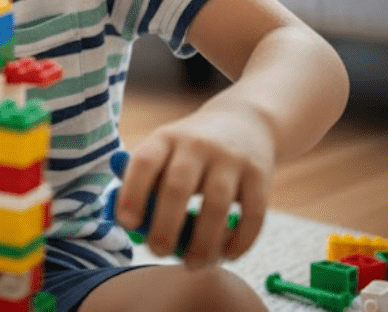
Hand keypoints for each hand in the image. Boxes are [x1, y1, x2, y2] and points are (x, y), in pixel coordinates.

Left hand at [114, 102, 273, 267]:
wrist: (243, 122)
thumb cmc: (190, 150)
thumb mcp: (164, 149)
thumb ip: (145, 180)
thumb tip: (127, 223)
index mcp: (166, 138)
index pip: (144, 163)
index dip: (132, 193)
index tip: (127, 224)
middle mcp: (197, 144)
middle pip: (178, 187)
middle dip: (165, 227)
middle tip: (158, 252)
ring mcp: (231, 158)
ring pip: (216, 206)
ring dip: (203, 243)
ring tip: (193, 264)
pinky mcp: (260, 175)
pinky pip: (252, 215)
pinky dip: (239, 242)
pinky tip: (226, 255)